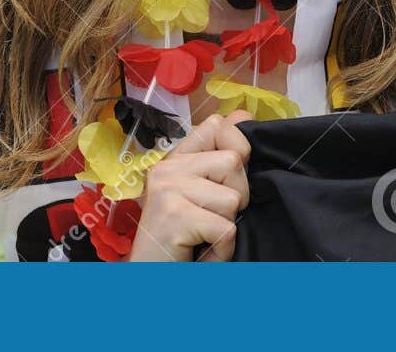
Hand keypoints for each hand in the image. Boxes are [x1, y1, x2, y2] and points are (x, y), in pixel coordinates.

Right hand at [128, 110, 252, 260]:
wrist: (150, 282)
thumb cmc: (180, 242)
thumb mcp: (200, 194)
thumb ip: (219, 156)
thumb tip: (244, 113)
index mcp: (174, 160)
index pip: (217, 125)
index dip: (236, 148)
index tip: (225, 180)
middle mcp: (167, 169)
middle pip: (234, 162)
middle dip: (236, 198)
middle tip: (210, 219)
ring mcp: (167, 190)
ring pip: (233, 198)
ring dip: (227, 227)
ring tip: (203, 237)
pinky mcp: (173, 216)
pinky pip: (226, 229)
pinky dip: (222, 251)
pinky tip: (200, 253)